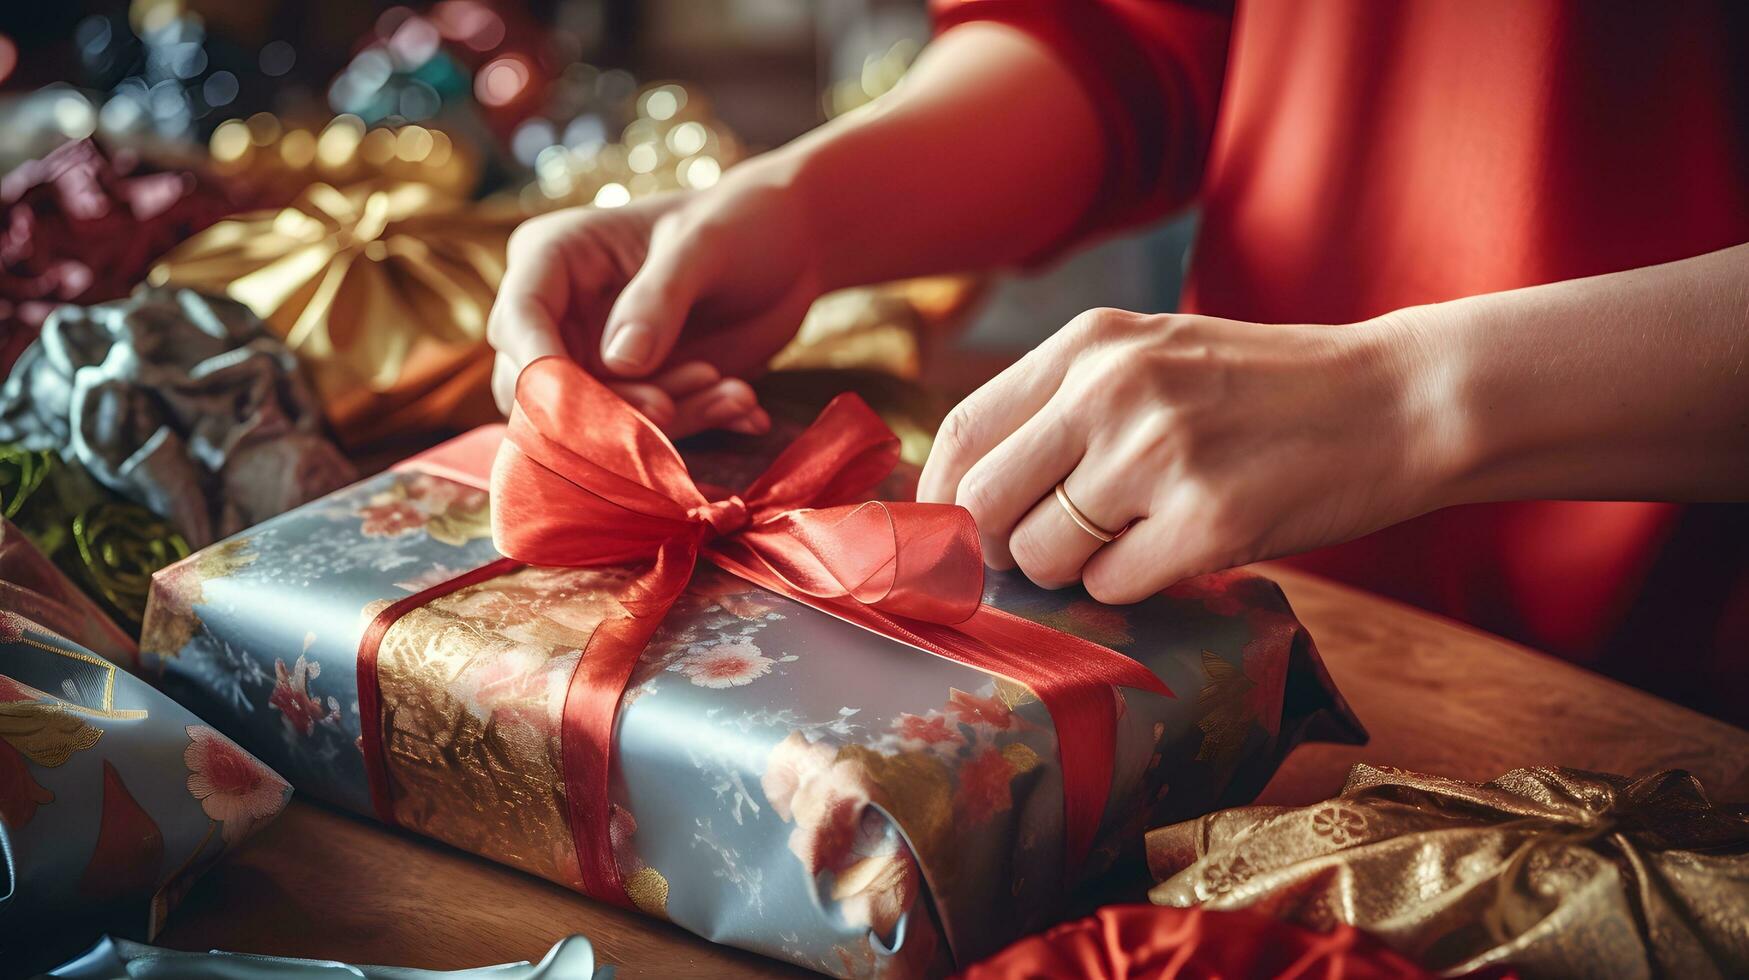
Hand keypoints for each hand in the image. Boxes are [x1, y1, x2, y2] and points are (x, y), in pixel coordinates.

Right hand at [487, 166, 824, 435]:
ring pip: (596, 421)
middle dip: (606, 410)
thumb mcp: (703, 246)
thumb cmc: (740, 222)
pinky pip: (647, 430)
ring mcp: (596, 357)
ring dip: (665, 422)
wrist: (792, 247)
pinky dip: (696, 424)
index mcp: (555, 255)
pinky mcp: (637, 391)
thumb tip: (619, 362)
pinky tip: (746, 405)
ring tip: (737, 393)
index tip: (579, 405)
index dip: (541, 368)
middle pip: (542, 387)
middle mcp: (562, 313)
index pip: (520, 318)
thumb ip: (660, 300)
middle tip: (671, 408)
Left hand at [916, 308, 1440, 601]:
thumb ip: (1063, 405)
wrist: (1399, 401)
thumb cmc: (1265, 391)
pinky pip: (1112, 587)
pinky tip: (1180, 550)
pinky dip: (1131, 586)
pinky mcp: (1210, 521)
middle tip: (1046, 553)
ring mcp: (1161, 453)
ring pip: (1044, 555)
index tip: (952, 536)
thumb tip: (968, 497)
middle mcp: (1114, 388)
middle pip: (986, 503)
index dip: (941, 500)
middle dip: (1001, 548)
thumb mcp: (1154, 356)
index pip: (963, 431)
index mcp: (1092, 343)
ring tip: (1135, 539)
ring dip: (1073, 570)